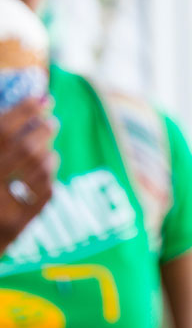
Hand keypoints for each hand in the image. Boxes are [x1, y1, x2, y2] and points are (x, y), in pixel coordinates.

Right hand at [0, 96, 57, 251]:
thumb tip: (22, 107)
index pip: (1, 132)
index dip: (24, 111)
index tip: (42, 98)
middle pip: (24, 149)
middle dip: (42, 130)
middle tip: (51, 120)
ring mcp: (0, 211)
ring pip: (38, 171)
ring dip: (48, 150)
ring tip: (50, 139)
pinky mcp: (15, 228)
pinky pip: (43, 194)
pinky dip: (49, 174)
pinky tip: (50, 162)